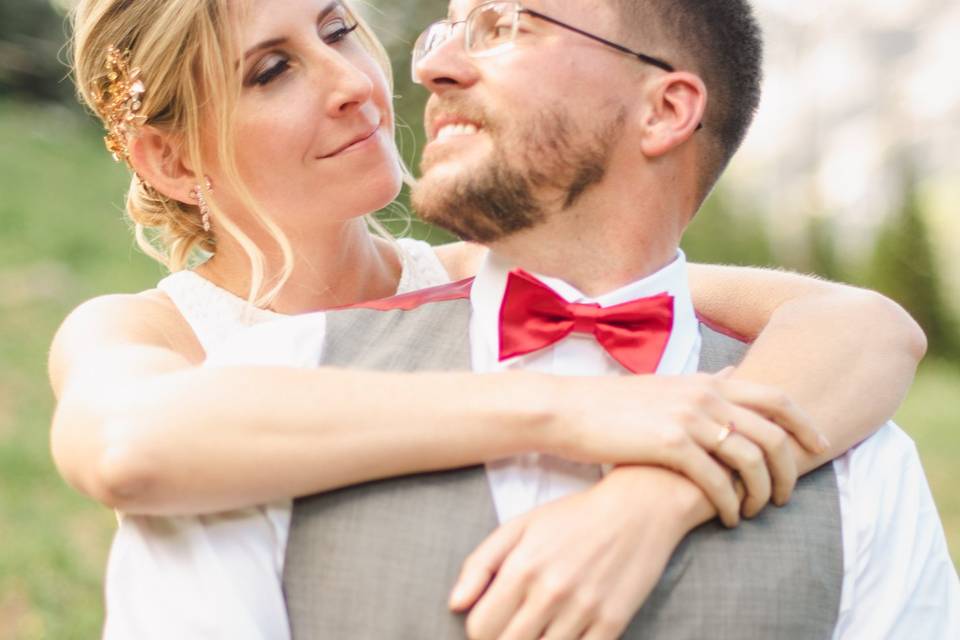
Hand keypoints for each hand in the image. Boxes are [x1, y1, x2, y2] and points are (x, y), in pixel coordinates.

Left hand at [450, 467, 699, 639]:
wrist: (638, 509)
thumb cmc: (573, 516)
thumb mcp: (520, 526)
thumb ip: (480, 563)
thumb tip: (454, 604)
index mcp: (522, 567)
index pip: (480, 627)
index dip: (478, 631)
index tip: (488, 623)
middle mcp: (550, 592)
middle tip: (510, 628)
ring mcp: (583, 610)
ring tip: (536, 628)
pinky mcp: (613, 623)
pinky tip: (562, 632)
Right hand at [551, 372, 827, 525]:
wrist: (569, 409)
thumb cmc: (614, 403)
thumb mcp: (666, 385)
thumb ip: (703, 385)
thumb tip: (733, 377)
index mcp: (708, 381)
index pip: (778, 398)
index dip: (805, 424)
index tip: (818, 448)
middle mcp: (706, 395)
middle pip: (774, 433)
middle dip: (789, 470)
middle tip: (787, 495)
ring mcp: (689, 418)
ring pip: (752, 459)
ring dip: (762, 492)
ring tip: (754, 511)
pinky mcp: (670, 444)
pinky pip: (718, 480)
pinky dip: (731, 504)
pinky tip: (727, 518)